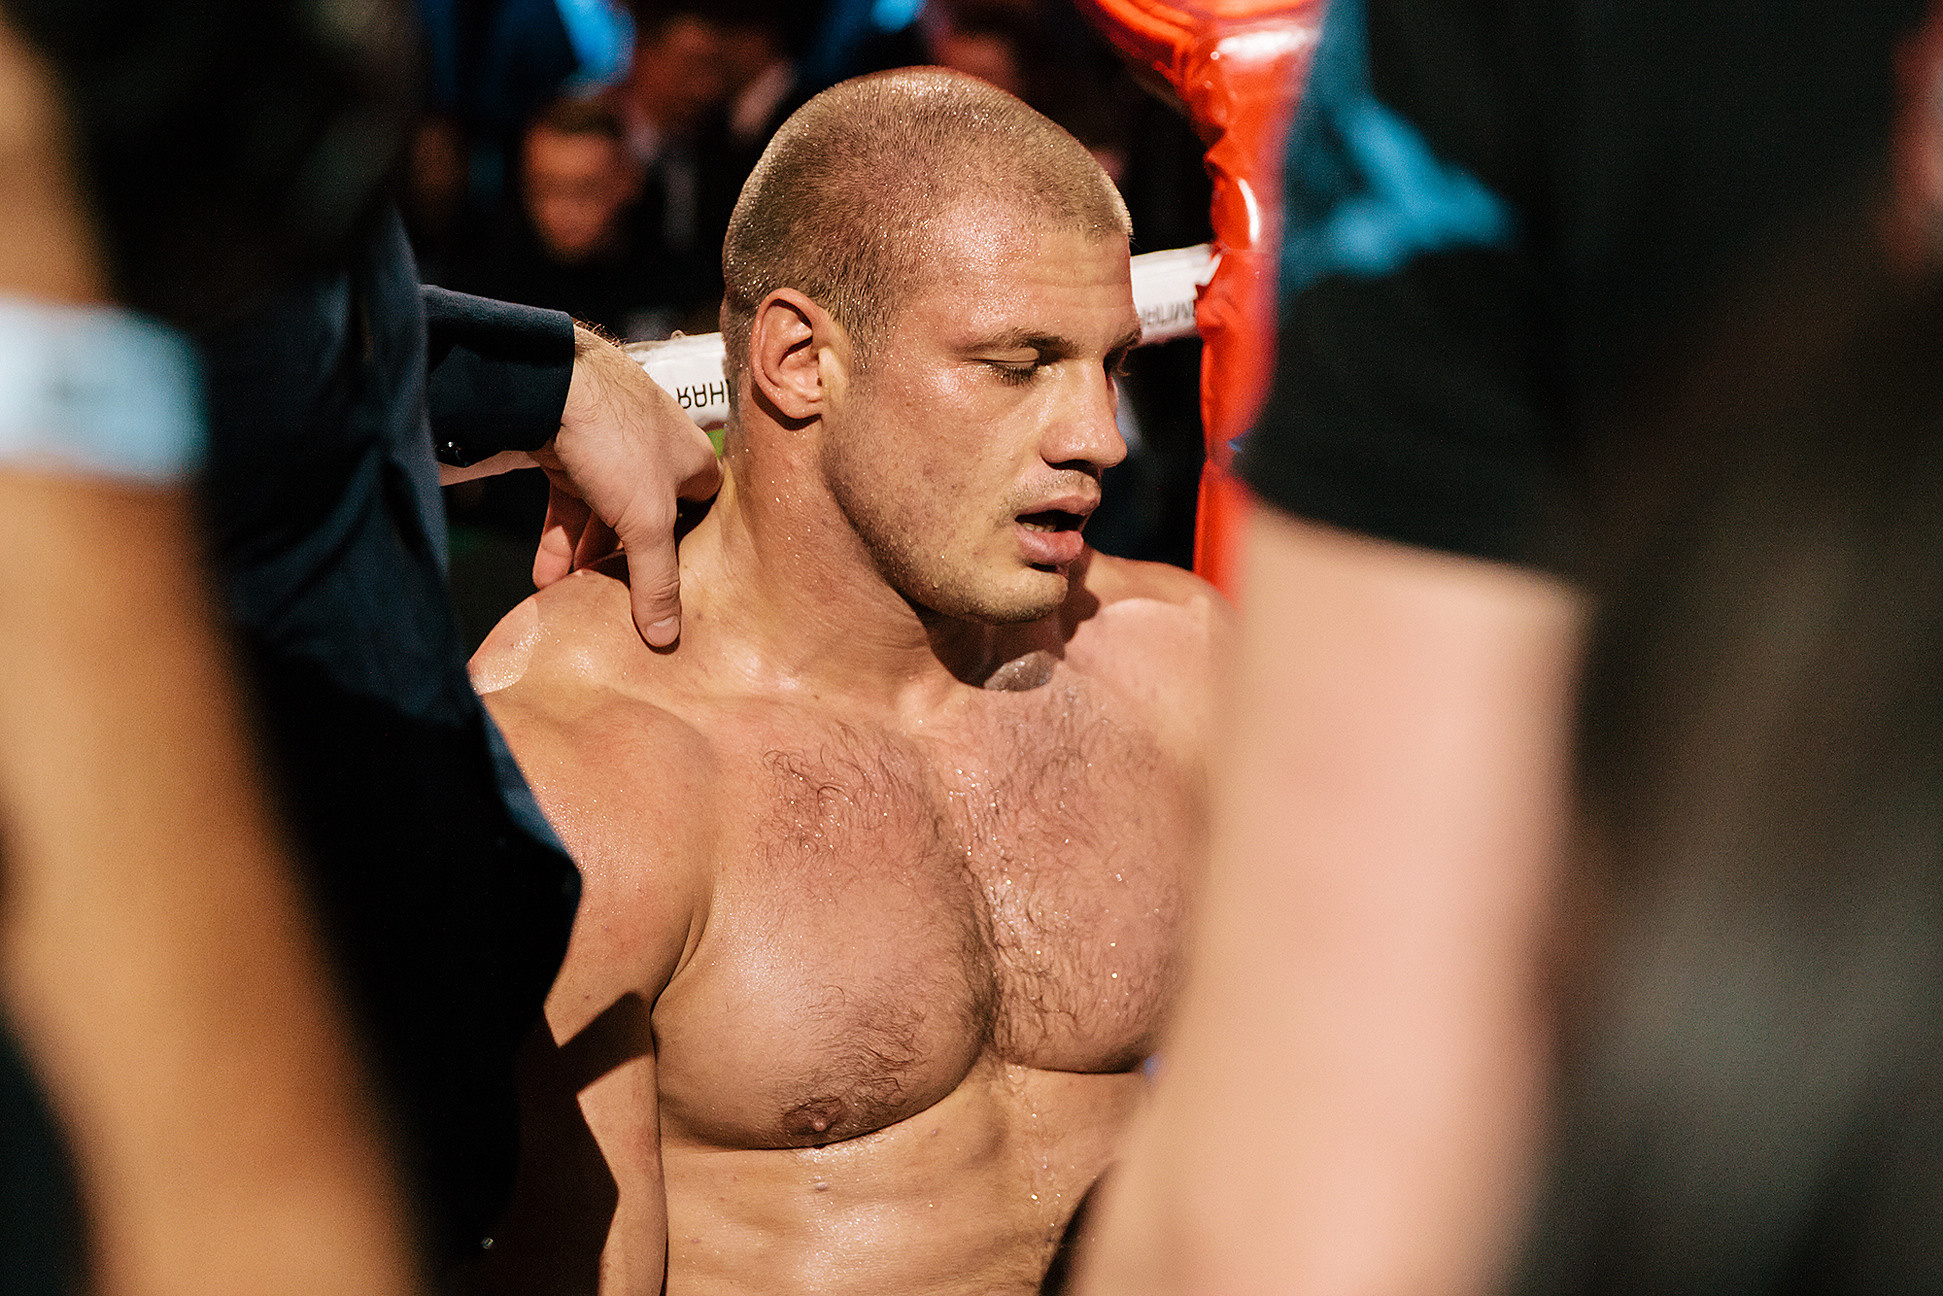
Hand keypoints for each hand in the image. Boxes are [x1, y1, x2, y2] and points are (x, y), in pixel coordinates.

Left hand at [531, 326, 721, 646]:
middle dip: (631, 563)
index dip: (688, 557)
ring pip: (608, 517)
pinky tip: (548, 576)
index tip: (671, 593)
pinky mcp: (572, 452)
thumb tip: (666, 637)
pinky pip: (572, 506)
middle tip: (619, 603)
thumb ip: (657, 581)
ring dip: (592, 557)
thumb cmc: (618, 441)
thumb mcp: (648, 522)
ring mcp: (614, 452)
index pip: (703, 520)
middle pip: (651, 523)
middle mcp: (660, 456)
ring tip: (577, 597)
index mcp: (695, 464)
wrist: (552, 381)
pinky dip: (562, 540)